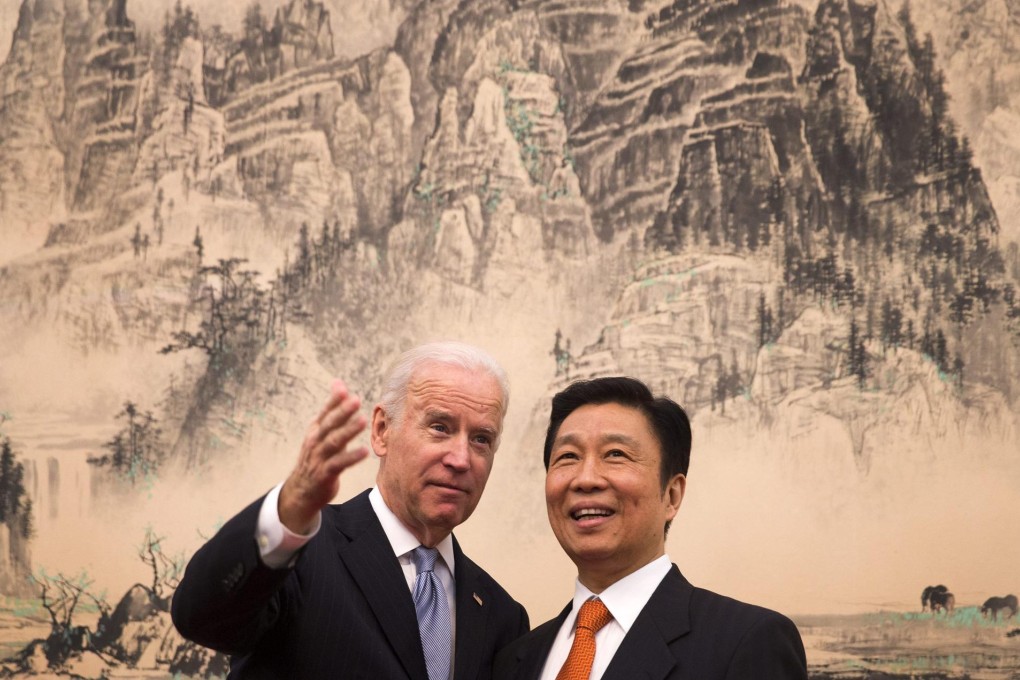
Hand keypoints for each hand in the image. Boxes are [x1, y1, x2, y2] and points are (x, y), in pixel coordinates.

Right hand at [278, 379, 368, 533]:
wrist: (302, 490)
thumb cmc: (317, 456)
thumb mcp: (322, 431)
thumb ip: (333, 409)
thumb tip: (339, 383)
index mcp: (316, 429)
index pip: (325, 412)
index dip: (334, 401)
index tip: (344, 389)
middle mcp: (315, 441)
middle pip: (329, 424)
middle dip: (342, 412)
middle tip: (356, 400)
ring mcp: (319, 457)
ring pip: (334, 442)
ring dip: (348, 431)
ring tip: (362, 421)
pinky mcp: (325, 473)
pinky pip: (339, 464)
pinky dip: (351, 457)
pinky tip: (365, 451)